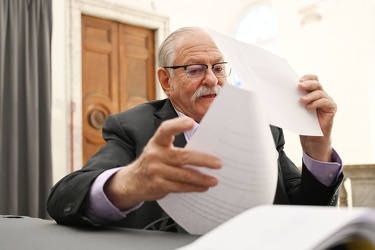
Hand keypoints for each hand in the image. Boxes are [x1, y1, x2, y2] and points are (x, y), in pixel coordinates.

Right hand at [104, 116, 221, 209]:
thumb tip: (205, 149)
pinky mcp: (158, 185)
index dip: (177, 125)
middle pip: (182, 156)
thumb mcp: (159, 148)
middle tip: (218, 163)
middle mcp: (155, 155)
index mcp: (157, 141)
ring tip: (215, 179)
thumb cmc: (154, 161)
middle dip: (202, 160)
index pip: (166, 130)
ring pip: (183, 174)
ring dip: (201, 177)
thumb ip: (175, 146)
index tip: (191, 122)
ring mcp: (155, 171)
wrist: (133, 181)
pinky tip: (204, 186)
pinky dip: (194, 187)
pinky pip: (180, 187)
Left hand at [298, 74, 336, 161]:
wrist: (311, 138)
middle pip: (317, 84)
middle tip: (299, 86)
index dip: (307, 77)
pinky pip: (325, 102)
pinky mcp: (331, 108)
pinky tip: (308, 107)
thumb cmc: (302, 122)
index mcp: (313, 92)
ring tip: (301, 101)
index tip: (298, 80)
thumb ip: (294, 98)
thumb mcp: (296, 108)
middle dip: (308, 84)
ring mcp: (327, 100)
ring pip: (320, 92)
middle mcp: (321, 94)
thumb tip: (283, 91)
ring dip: (310, 96)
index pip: (313, 79)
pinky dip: (316, 103)